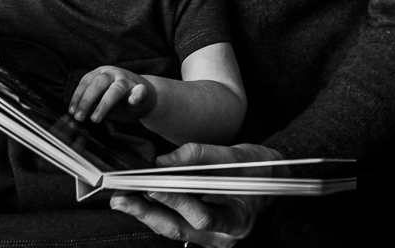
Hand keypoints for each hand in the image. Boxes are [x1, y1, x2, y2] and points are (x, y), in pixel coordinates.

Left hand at [70, 65, 158, 123]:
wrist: (145, 92)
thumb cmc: (117, 96)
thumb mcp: (102, 95)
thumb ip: (91, 102)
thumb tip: (74, 116)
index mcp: (101, 73)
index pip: (86, 82)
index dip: (78, 97)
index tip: (71, 111)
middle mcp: (114, 74)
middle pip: (98, 84)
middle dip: (86, 101)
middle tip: (79, 117)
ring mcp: (128, 80)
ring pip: (115, 90)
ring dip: (104, 104)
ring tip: (95, 119)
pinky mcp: (142, 89)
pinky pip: (140, 91)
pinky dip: (136, 96)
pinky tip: (133, 101)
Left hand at [109, 143, 282, 245]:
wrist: (273, 182)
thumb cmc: (260, 169)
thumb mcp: (237, 156)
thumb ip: (201, 156)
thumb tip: (163, 161)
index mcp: (239, 220)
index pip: (203, 215)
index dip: (177, 201)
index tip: (152, 185)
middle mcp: (223, 237)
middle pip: (180, 228)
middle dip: (148, 212)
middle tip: (122, 197)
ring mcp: (211, 238)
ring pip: (173, 229)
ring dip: (146, 214)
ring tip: (122, 199)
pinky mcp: (201, 233)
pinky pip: (175, 225)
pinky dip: (156, 212)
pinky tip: (138, 201)